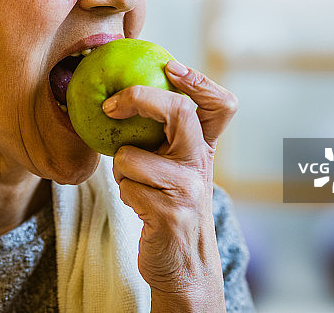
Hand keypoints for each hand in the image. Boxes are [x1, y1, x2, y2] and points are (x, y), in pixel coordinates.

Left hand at [103, 59, 237, 312]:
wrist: (184, 267)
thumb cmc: (170, 208)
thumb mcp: (178, 171)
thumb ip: (166, 139)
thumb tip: (123, 97)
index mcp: (204, 149)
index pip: (221, 105)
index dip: (199, 80)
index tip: (170, 66)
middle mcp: (200, 164)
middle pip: (180, 110)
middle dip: (140, 99)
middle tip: (111, 105)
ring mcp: (187, 188)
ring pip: (131, 155)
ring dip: (121, 170)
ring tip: (136, 187)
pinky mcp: (168, 212)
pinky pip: (125, 185)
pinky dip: (123, 193)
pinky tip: (140, 207)